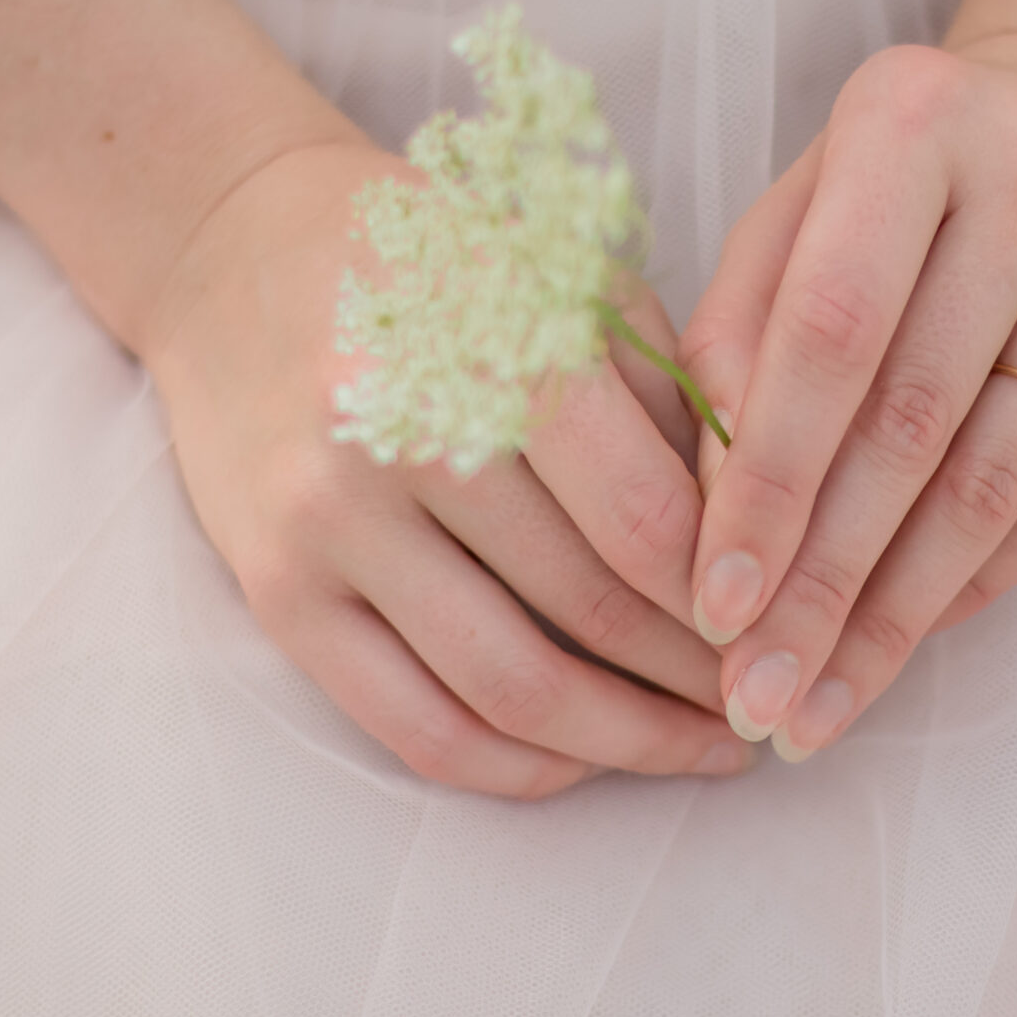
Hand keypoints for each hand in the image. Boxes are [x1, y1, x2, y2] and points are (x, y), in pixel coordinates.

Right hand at [145, 141, 745, 798]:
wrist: (228, 250)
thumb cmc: (433, 262)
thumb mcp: (562, 278)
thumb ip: (664, 398)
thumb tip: (761, 542)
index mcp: (487, 343)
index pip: (643, 518)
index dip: (733, 594)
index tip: (788, 625)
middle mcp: (398, 438)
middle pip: (589, 610)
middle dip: (701, 676)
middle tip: (769, 698)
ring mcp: (326, 528)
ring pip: (510, 690)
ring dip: (628, 742)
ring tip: (703, 748)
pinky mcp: (278, 596)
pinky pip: (414, 727)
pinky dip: (518, 766)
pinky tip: (587, 759)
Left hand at [678, 37, 1016, 759]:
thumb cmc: (901, 190)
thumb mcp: (794, 218)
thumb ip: (734, 340)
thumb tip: (711, 516)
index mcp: (912, 115)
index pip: (825, 335)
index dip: (765, 484)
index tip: (713, 608)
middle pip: (910, 425)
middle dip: (820, 583)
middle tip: (757, 697)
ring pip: (994, 481)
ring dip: (896, 614)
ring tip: (818, 701)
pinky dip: (980, 581)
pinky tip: (911, 637)